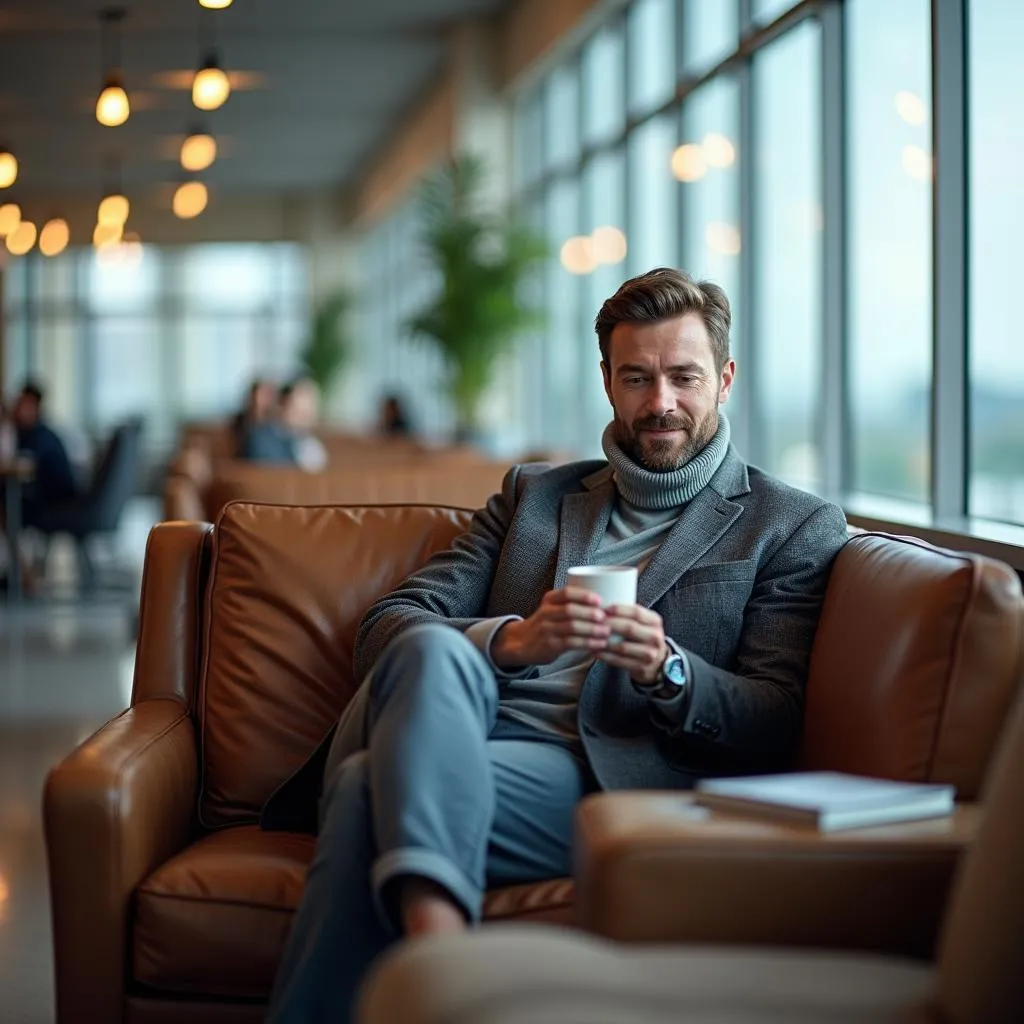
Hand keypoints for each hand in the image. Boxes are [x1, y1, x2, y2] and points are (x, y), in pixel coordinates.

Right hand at [491, 587, 609, 668]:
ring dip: (592, 629)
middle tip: (606, 617)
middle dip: (590, 613)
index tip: (600, 600)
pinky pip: (571, 643)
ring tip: (607, 632)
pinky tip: (599, 644)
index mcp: (550, 599)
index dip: (584, 596)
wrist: (523, 642)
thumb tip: (606, 603)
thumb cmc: (547, 624)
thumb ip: (572, 603)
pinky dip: (587, 643)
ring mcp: (547, 629)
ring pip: (571, 627)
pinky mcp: (550, 645)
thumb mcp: (553, 608)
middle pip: (570, 610)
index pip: (566, 593)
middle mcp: (546, 612)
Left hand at [598, 605, 667, 684]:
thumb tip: (601, 600)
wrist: (656, 662)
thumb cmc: (641, 636)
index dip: (618, 610)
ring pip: (623, 647)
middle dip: (609, 624)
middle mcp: (655, 637)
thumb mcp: (642, 622)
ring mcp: (650, 654)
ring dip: (605, 642)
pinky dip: (606, 656)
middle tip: (593, 622)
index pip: (636, 612)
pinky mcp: (641, 667)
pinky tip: (595, 651)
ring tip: (591, 637)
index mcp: (654, 621)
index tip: (602, 608)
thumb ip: (628, 613)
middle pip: (629, 628)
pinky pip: (620, 661)